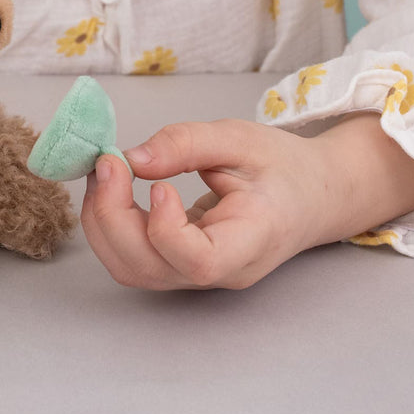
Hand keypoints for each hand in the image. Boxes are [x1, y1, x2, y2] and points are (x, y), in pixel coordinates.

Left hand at [81, 119, 331, 289]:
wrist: (310, 196)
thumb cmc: (282, 168)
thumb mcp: (240, 138)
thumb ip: (186, 143)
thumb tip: (132, 157)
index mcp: (252, 241)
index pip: (199, 262)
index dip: (166, 229)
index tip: (159, 183)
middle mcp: (222, 270)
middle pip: (150, 268)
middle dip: (113, 215)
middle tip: (107, 161)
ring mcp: (197, 275)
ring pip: (132, 269)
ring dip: (103, 221)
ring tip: (105, 170)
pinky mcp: (179, 265)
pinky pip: (133, 258)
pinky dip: (109, 224)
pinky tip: (111, 186)